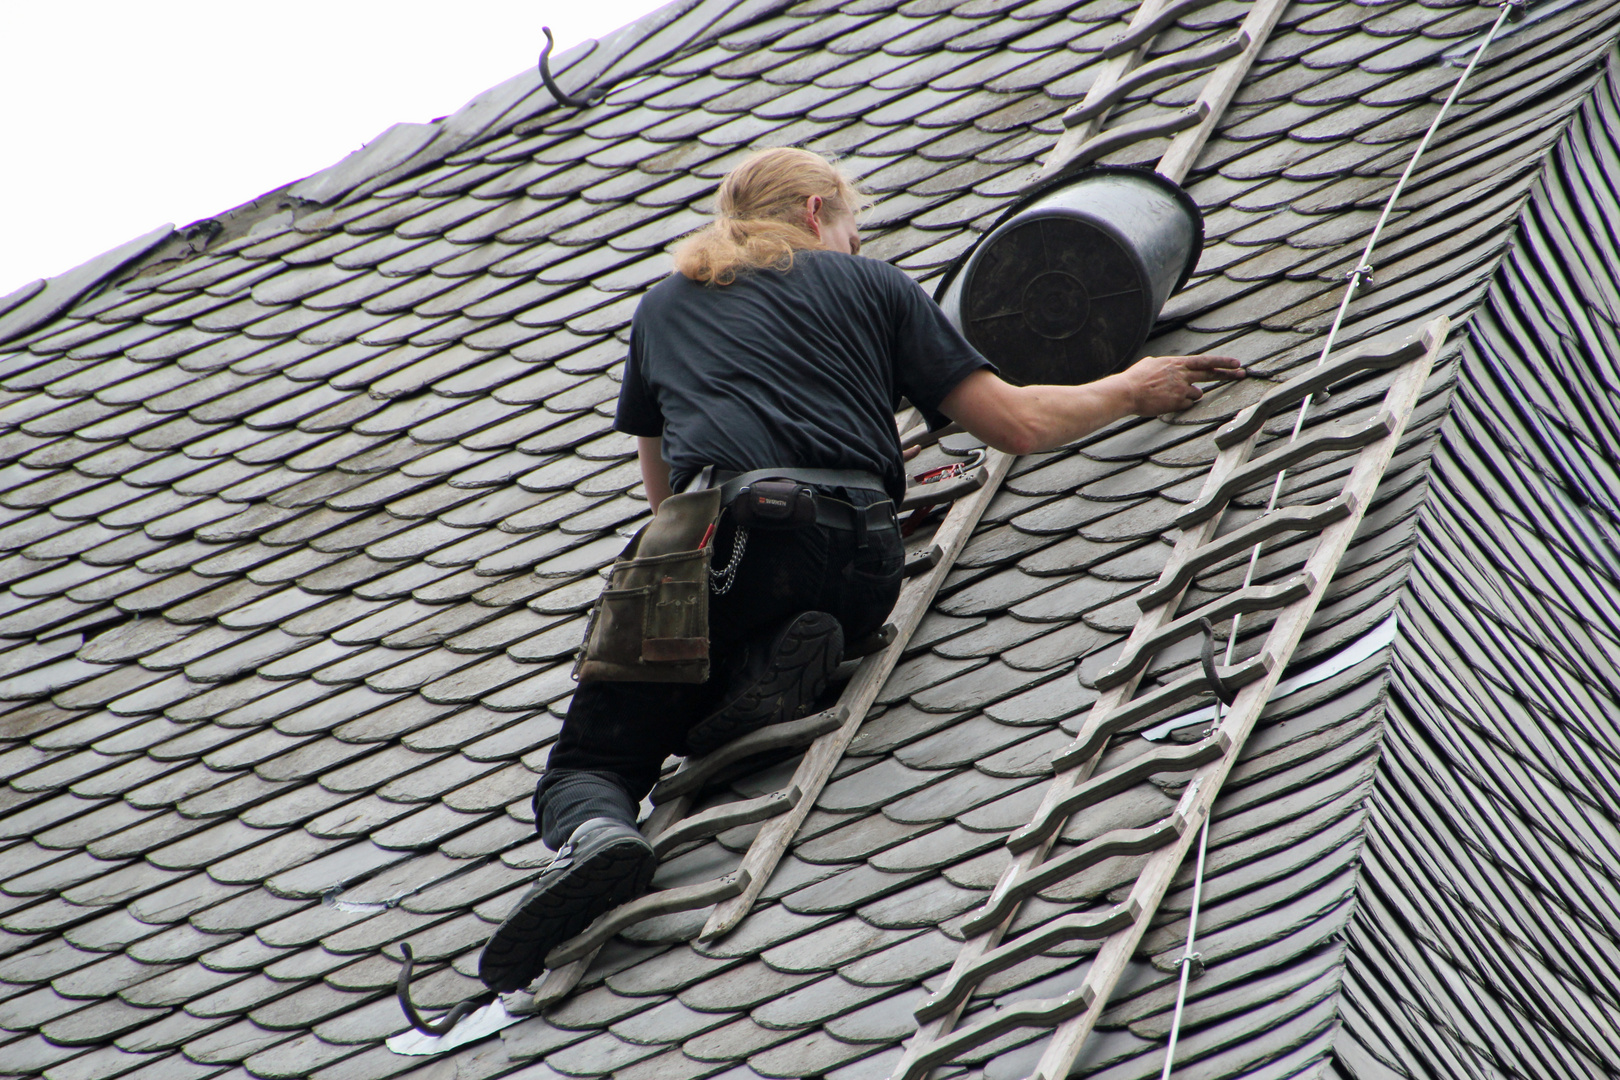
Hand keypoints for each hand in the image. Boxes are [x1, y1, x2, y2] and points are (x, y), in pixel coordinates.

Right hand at [1117, 354, 1243, 414]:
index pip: (1205, 361)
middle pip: (1211, 374)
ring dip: (1188, 395)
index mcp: (1177, 363)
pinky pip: (1186, 404)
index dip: (1222, 362)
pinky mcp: (1177, 403)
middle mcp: (1182, 374)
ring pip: (1196, 394)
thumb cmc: (1135, 378)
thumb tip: (1169, 366)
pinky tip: (1165, 402)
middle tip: (1242, 374)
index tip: (1236, 363)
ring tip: (1168, 395)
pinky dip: (1179, 404)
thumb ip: (1166, 365)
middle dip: (1228, 374)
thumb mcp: (1151, 363)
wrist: (1127, 392)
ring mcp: (1181, 389)